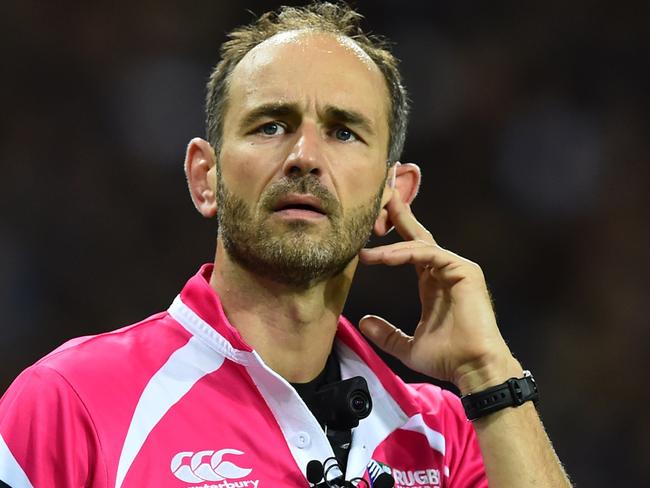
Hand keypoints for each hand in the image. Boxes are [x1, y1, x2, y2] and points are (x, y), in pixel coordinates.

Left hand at [358, 189, 521, 393]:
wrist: (473, 369)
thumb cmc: (447, 359)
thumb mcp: (407, 346)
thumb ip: (386, 334)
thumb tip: (364, 323)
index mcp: (432, 282)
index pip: (410, 249)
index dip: (393, 232)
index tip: (372, 220)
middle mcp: (444, 270)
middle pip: (417, 235)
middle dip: (397, 214)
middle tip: (379, 197)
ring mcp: (455, 268)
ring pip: (419, 244)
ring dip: (390, 244)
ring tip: (366, 253)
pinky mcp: (463, 270)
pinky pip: (428, 254)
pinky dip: (404, 254)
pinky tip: (383, 258)